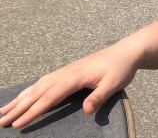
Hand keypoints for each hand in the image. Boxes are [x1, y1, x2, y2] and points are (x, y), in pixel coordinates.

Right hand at [0, 42, 139, 128]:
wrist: (127, 51)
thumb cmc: (121, 68)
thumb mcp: (114, 83)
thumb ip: (99, 97)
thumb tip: (86, 111)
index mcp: (74, 77)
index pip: (49, 97)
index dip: (33, 112)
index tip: (18, 124)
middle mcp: (65, 73)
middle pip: (37, 92)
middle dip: (18, 108)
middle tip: (0, 121)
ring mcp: (65, 71)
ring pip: (37, 86)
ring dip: (20, 99)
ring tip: (3, 111)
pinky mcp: (68, 71)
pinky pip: (43, 82)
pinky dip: (30, 90)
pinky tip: (24, 96)